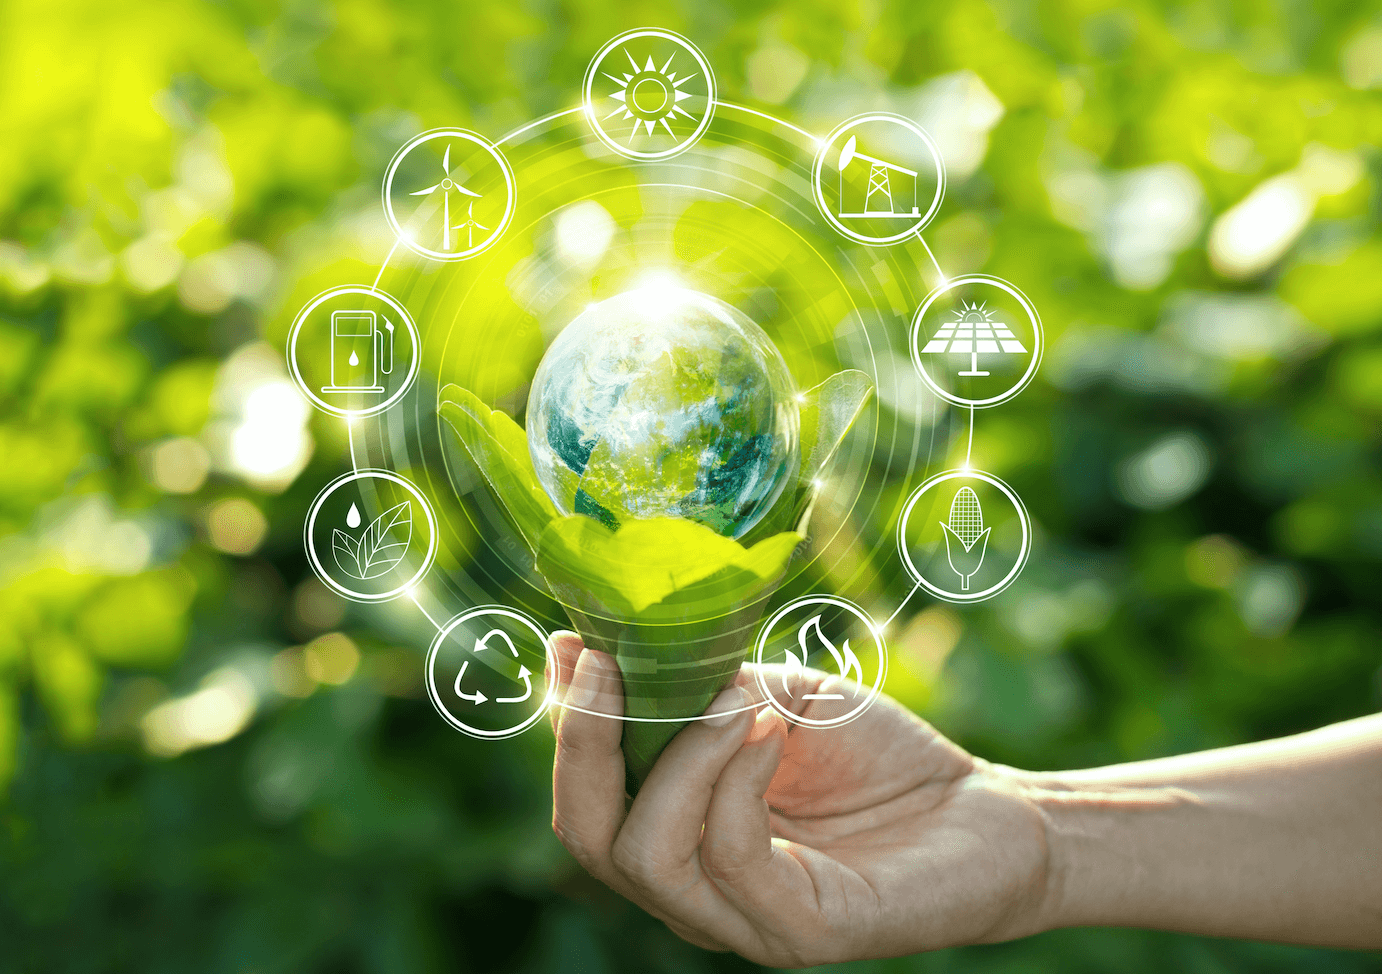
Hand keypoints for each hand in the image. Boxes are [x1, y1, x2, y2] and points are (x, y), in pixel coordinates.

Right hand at [546, 632, 1054, 966]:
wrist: (985, 811)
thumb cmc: (877, 756)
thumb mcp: (777, 699)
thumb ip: (705, 687)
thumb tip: (626, 649)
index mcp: (677, 831)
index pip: (587, 796)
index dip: (566, 721)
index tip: (571, 643)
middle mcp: (693, 888)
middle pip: (589, 835)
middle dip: (585, 743)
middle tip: (608, 666)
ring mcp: (742, 919)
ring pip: (647, 854)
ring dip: (677, 758)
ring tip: (729, 702)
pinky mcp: (801, 931)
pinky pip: (734, 859)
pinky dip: (735, 781)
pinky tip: (768, 732)